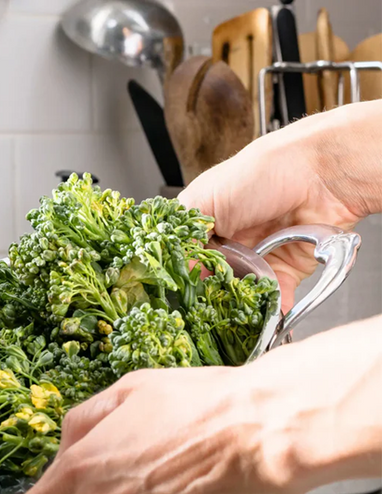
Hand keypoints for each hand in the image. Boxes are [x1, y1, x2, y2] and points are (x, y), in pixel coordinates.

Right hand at [180, 100, 381, 312]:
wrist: (320, 175)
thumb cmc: (261, 174)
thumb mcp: (204, 200)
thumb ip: (184, 238)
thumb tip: (176, 270)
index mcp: (205, 222)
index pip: (185, 257)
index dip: (180, 274)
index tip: (177, 291)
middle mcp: (229, 242)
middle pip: (210, 280)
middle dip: (208, 295)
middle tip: (204, 307)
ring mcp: (255, 258)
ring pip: (239, 293)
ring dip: (237, 306)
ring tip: (230, 316)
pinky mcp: (284, 271)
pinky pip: (272, 298)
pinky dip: (269, 309)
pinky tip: (263, 315)